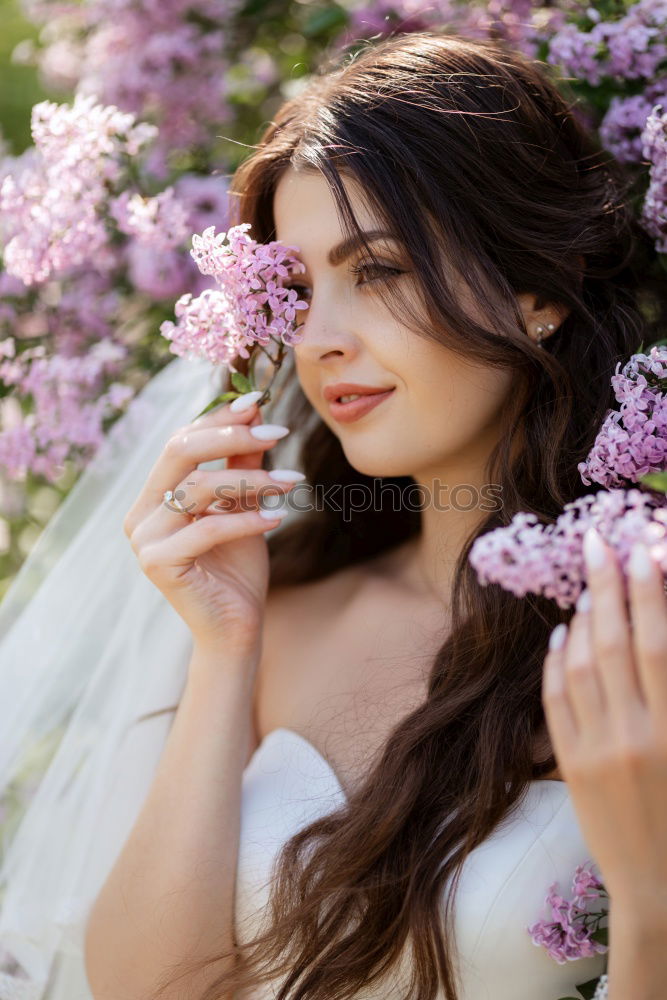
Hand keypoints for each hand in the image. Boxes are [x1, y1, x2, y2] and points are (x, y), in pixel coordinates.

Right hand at [123, 394, 300, 651]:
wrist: (236, 629)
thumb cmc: (238, 568)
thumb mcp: (244, 507)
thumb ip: (242, 465)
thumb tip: (254, 413)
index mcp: (154, 497)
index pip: (179, 441)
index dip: (218, 419)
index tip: (259, 401)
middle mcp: (140, 514)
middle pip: (178, 453)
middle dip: (230, 437)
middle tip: (277, 431)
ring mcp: (144, 540)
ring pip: (197, 489)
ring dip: (251, 480)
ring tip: (292, 481)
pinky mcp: (158, 564)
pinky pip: (206, 529)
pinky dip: (245, 520)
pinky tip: (277, 518)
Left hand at [542, 527, 666, 911]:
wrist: (661, 891)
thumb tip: (659, 639)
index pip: (659, 646)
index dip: (652, 594)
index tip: (645, 549)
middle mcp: (635, 736)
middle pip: (615, 644)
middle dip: (608, 586)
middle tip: (599, 542)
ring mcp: (597, 752)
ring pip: (581, 667)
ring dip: (582, 618)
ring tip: (586, 584)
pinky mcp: (570, 767)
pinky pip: (556, 703)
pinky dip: (557, 663)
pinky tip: (562, 635)